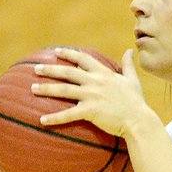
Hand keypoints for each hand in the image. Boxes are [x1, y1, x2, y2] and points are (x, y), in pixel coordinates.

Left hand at [32, 47, 146, 137]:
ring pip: (64, 90)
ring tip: (32, 89)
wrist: (139, 120)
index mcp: (104, 73)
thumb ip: (128, 65)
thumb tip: (130, 50)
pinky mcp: (90, 111)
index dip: (69, 54)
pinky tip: (42, 120)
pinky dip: (54, 118)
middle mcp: (95, 82)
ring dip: (47, 89)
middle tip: (35, 68)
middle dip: (50, 69)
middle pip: (68, 72)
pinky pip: (68, 114)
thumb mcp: (133, 80)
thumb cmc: (136, 102)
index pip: (83, 59)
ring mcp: (92, 96)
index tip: (56, 51)